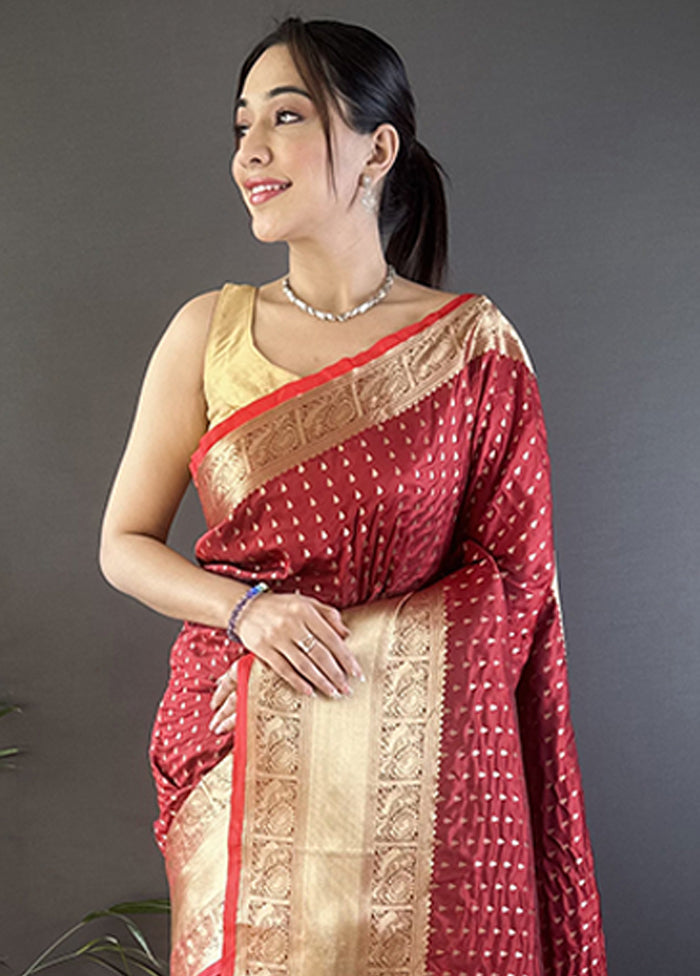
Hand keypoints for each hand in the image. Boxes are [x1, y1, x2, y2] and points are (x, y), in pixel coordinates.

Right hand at [208, 592, 363, 735]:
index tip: (358, 673)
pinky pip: (283, 669)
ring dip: (320, 681)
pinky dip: (297, 682)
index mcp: (306, 611)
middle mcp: (292, 624)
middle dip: (336, 674)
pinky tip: (309, 692)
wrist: (245, 607)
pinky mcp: (262, 649)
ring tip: (333, 693)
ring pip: (303, 664)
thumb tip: (347, 635)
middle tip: (348, 689)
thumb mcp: (306, 603)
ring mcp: (276, 637)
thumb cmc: (281, 606)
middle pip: (319, 654)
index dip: (346, 657)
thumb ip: (328, 615)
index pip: (331, 638)